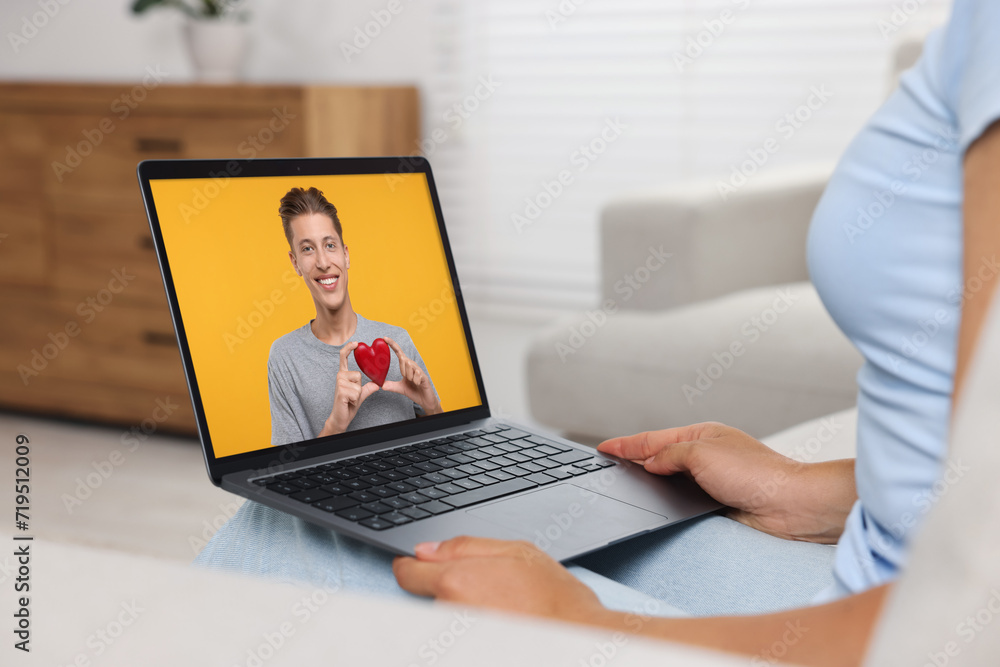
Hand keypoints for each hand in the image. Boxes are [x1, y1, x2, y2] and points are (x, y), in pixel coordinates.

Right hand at [321, 342, 379, 435]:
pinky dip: (356, 399)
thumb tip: (377, 384)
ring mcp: (339, 383)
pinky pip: (357, 392)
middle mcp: (339, 376)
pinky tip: (348, 402)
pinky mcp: (340, 391)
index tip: (356, 342)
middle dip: (359, 387)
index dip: (349, 348)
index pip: (343, 358)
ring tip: (350, 399)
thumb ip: (368, 388)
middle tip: (352, 395)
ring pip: (359, 384)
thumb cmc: (349, 405)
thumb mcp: (360, 394)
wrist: (341, 418)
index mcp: (343, 375)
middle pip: (358, 374)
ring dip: (358, 394)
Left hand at [381, 336, 441, 414]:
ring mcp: (419, 370)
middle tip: (407, 379)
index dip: (392, 345)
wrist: (425, 400)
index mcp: (406, 366)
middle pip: (403, 360)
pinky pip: (416, 374)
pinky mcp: (424, 375)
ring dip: (409, 376)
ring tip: (413, 382)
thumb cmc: (414, 391)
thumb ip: (391, 385)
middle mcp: (413, 365)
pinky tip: (417, 384)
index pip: (399, 353)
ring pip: (409, 367)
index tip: (384, 338)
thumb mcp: (400, 388)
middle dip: (403, 370)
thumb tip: (381, 385)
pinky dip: (414, 381)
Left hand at [393, 536, 606, 623]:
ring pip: (447, 617)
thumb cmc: (555, 598)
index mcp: (457, 581)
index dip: (411, 566)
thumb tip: (426, 550)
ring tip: (503, 610)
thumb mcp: (517, 551)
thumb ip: (465, 546)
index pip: (408, 573)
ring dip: (465, 612)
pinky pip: (459, 635)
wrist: (579, 637)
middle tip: (489, 590)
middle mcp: (450, 613)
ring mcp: (457, 638)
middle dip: (451, 590)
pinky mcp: (467, 650)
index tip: (415, 566)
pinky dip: (475, 628)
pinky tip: (502, 624)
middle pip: (430, 596)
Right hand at [597, 422, 854, 542]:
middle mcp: (705, 456)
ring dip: (651, 479)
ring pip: (670, 479)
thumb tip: (651, 464)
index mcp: (701, 435)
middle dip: (634, 458)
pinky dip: (666, 498)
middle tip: (609, 461)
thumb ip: (670, 456)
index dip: (626, 444)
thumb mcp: (701, 454)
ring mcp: (711, 480)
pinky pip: (682, 499)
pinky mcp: (716, 503)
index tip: (604, 447)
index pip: (653, 439)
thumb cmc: (756, 474)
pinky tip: (657, 502)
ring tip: (627, 479)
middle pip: (659, 456)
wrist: (788, 505)